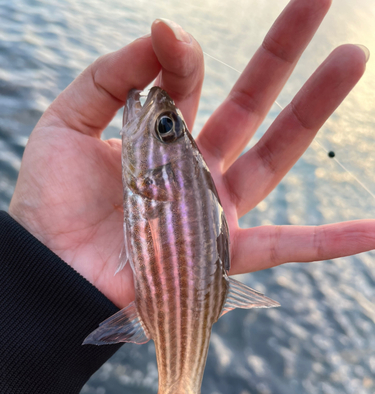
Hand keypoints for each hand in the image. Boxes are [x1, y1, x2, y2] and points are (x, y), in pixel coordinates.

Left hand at [9, 0, 373, 310]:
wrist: (49, 268)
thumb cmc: (51, 199)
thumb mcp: (69, 121)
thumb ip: (113, 75)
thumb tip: (165, 30)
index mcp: (160, 136)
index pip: (187, 81)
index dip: (182, 55)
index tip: (172, 39)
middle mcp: (194, 169)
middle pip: (250, 106)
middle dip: (284, 56)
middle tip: (323, 0)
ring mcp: (213, 209)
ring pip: (274, 158)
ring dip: (313, 111)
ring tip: (354, 58)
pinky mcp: (220, 253)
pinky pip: (283, 246)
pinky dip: (329, 241)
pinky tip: (374, 230)